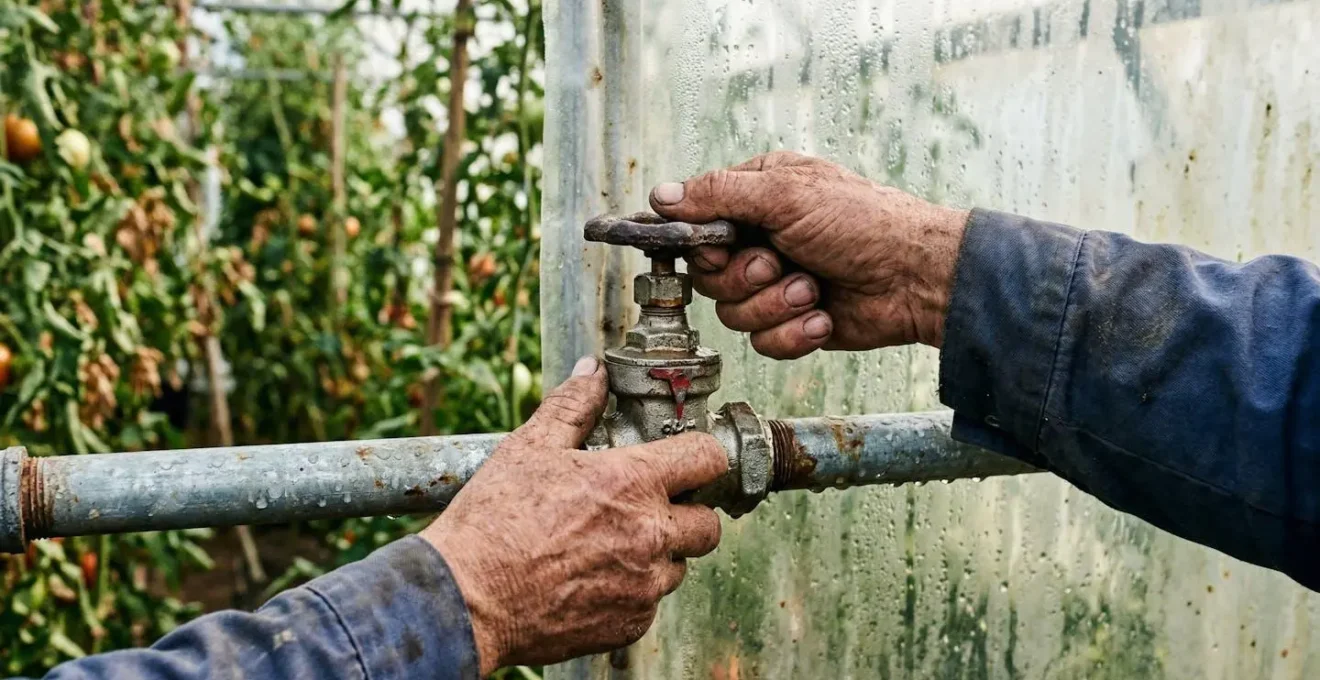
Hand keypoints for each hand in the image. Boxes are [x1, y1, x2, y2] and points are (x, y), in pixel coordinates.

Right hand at [421, 357, 727, 674]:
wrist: (467, 598)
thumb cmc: (494, 521)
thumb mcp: (530, 448)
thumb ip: (571, 406)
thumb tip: (591, 372)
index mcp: (634, 483)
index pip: (707, 458)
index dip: (701, 455)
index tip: (686, 459)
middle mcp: (651, 535)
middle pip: (707, 523)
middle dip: (687, 512)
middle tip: (649, 506)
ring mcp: (644, 585)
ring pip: (679, 565)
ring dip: (659, 554)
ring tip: (611, 544)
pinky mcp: (630, 624)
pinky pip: (650, 602)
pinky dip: (632, 591)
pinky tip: (592, 577)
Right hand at [649, 152, 969, 356]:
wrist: (915, 278)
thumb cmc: (863, 222)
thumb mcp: (786, 194)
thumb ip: (718, 194)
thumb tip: (661, 195)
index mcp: (756, 197)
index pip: (696, 223)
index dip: (701, 244)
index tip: (720, 246)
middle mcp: (761, 239)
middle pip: (708, 276)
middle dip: (744, 278)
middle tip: (777, 265)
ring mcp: (776, 284)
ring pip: (732, 313)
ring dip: (773, 306)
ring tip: (812, 290)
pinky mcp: (793, 322)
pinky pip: (763, 342)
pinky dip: (794, 332)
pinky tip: (823, 316)